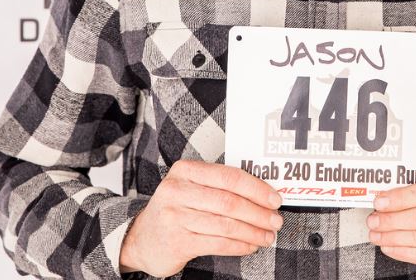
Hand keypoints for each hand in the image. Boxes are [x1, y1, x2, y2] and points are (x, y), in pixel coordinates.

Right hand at [119, 160, 283, 276]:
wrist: (140, 238)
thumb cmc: (176, 208)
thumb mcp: (191, 186)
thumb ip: (219, 185)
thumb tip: (262, 193)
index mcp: (186, 170)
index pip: (229, 176)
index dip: (256, 188)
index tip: (275, 198)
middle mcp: (178, 190)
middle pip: (229, 201)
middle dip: (258, 212)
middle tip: (275, 220)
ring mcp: (175, 217)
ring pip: (225, 224)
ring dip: (252, 231)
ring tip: (267, 235)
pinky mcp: (177, 242)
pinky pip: (217, 243)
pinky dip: (239, 245)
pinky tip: (250, 245)